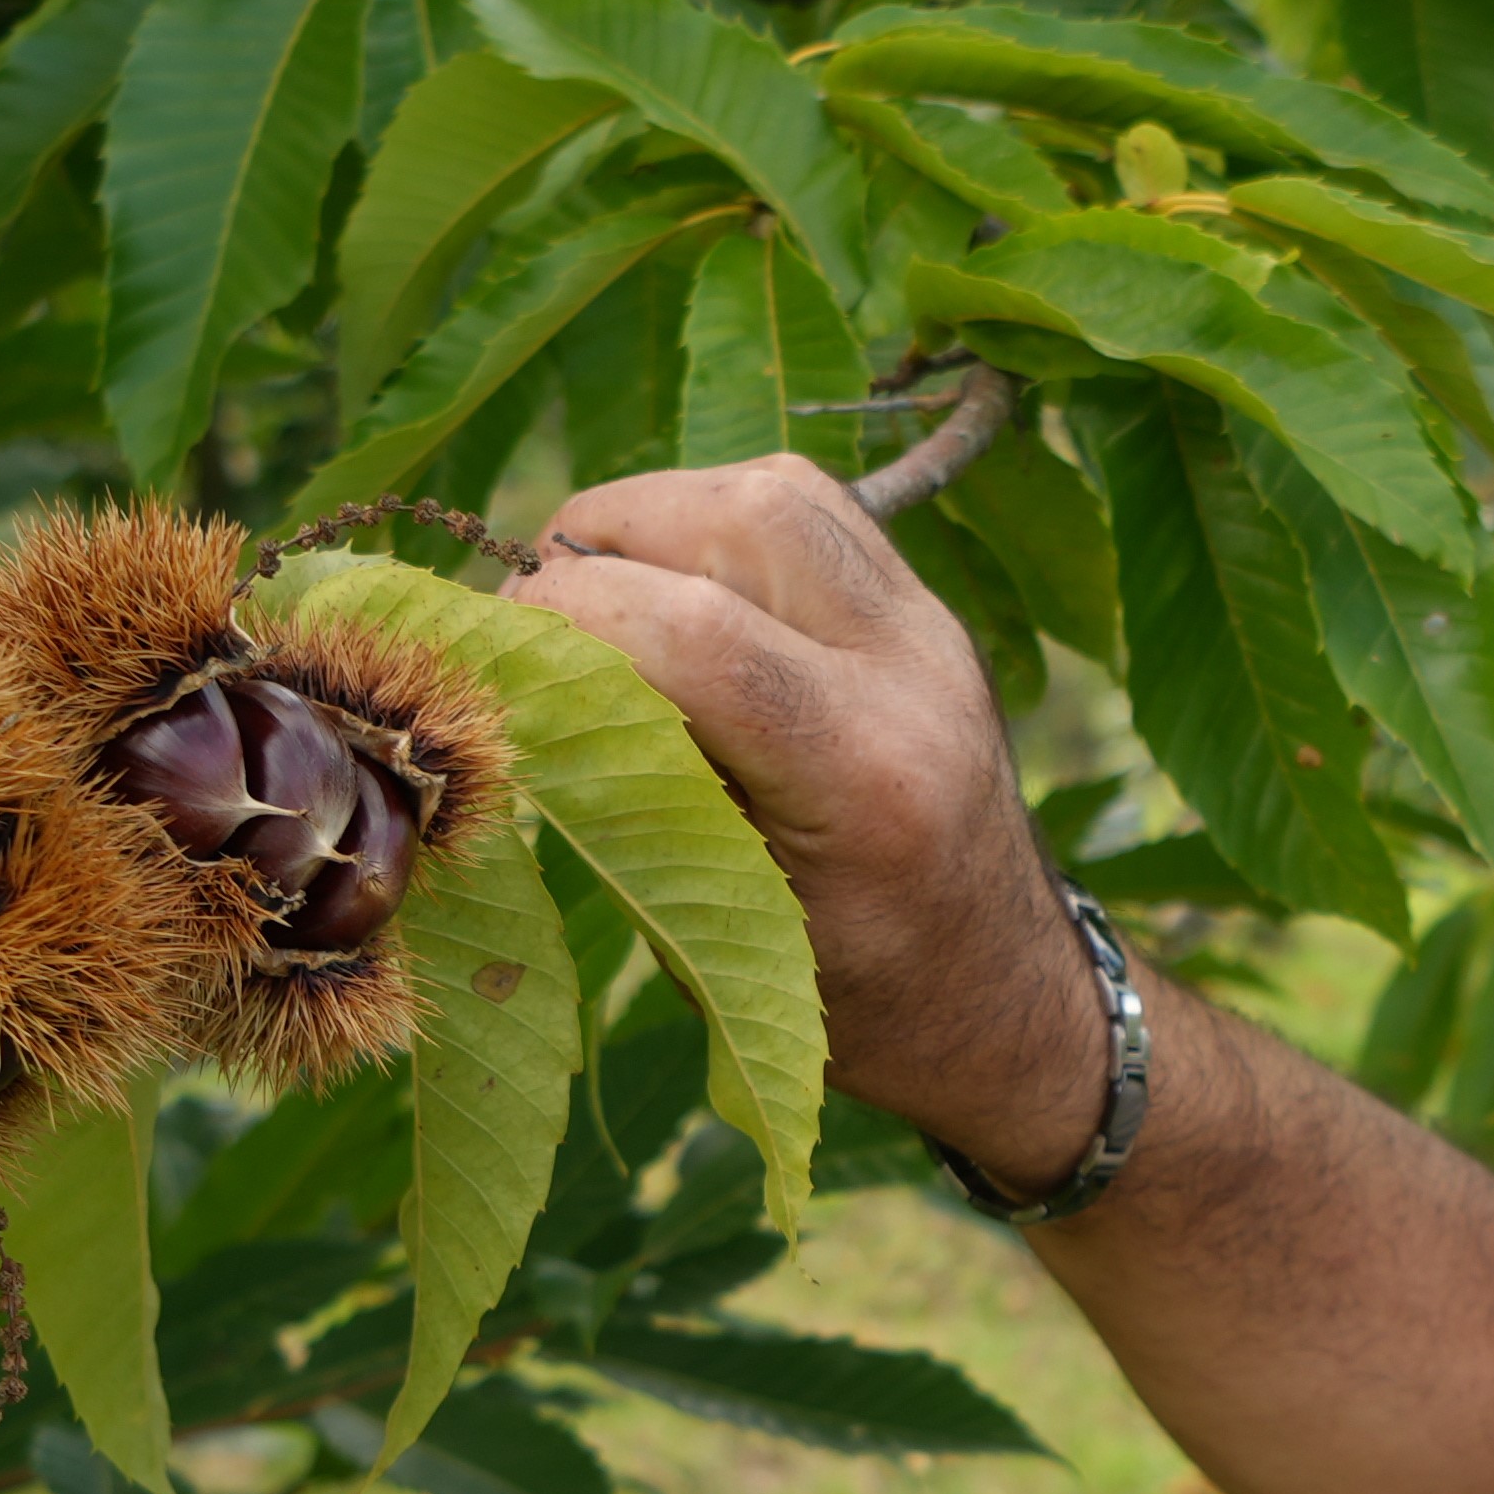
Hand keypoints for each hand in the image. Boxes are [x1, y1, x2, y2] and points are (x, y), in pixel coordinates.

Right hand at [515, 454, 1111, 1176]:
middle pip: (749, 517)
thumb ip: (628, 808)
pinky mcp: (926, 612)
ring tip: (599, 596)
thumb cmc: (854, 1001)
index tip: (492, 655)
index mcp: (869, 780)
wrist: (1001, 995)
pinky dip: (717, 526)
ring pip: (780, 492)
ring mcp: (933, 632)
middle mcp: (916, 679)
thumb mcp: (718, 941)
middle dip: (608, 537)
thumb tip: (506, 694)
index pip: (697, 634)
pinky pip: (813, 513)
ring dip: (661, 517)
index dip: (566, 618)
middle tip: (540, 616)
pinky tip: (671, 592)